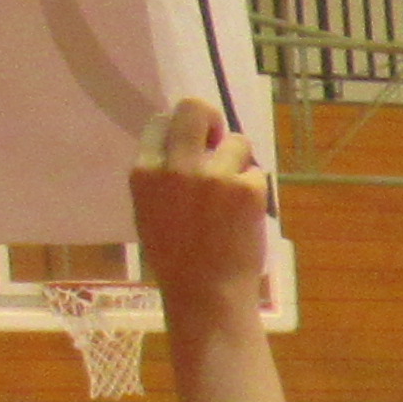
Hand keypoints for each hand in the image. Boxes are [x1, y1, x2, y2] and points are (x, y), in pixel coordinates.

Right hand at [127, 97, 274, 318]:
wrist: (206, 293)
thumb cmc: (178, 257)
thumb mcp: (150, 209)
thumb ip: (162, 174)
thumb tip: (184, 143)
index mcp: (144, 172)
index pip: (161, 122)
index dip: (181, 130)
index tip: (194, 143)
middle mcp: (176, 167)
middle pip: (194, 108)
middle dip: (211, 117)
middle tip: (220, 138)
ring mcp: (213, 176)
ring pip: (237, 142)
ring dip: (239, 163)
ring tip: (232, 197)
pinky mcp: (246, 189)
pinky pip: (257, 173)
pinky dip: (255, 191)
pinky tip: (244, 216)